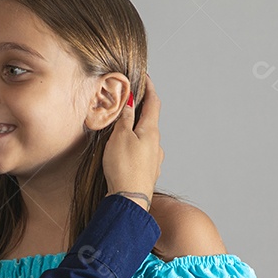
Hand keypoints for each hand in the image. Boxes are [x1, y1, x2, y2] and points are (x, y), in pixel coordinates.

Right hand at [103, 75, 161, 210]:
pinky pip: (141, 154)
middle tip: (129, 103)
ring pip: (146, 140)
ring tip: (122, 130)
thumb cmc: (124, 168)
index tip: (146, 78)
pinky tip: (124, 153)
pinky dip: (134, 148)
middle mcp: (156, 145)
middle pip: (150, 121)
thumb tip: (131, 101)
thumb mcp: (120, 137)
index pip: (154, 103)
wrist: (130, 200)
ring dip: (136, 131)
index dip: (150, 89)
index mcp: (151, 131)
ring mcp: (154, 160)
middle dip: (141, 111)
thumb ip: (125, 118)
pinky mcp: (146, 173)